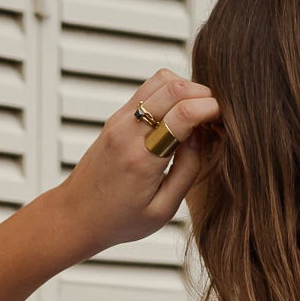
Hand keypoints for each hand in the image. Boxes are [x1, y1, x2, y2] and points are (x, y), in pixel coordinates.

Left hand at [49, 73, 220, 257]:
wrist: (75, 215)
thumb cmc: (118, 220)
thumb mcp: (162, 209)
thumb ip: (187, 171)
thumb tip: (201, 136)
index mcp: (142, 159)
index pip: (183, 113)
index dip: (212, 109)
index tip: (225, 121)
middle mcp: (128, 132)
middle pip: (173, 86)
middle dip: (204, 94)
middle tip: (217, 115)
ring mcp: (119, 120)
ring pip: (160, 80)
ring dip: (187, 89)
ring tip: (199, 113)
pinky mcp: (116, 118)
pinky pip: (148, 90)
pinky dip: (171, 92)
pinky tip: (180, 115)